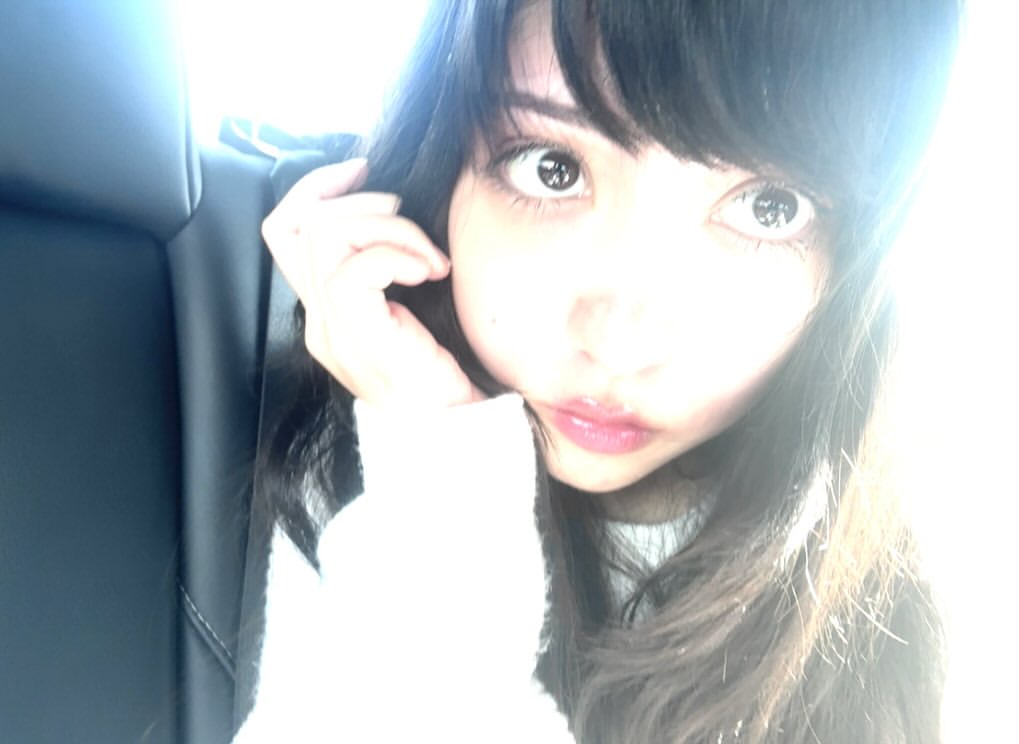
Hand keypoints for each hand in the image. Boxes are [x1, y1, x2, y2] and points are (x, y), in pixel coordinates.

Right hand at [261, 158, 482, 408]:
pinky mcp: (356, 335)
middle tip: (410, 221)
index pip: (285, 231)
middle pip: (301, 224)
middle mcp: (318, 319)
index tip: (360, 171)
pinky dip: (398, 254)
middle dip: (363, 202)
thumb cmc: (441, 375)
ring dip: (388, 226)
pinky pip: (357, 267)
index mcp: (325, 311)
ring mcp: (331, 330)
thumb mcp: (408, 310)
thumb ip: (387, 270)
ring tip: (427, 255)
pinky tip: (429, 271)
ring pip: (328, 236)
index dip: (315, 188)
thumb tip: (396, 210)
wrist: (451, 433)